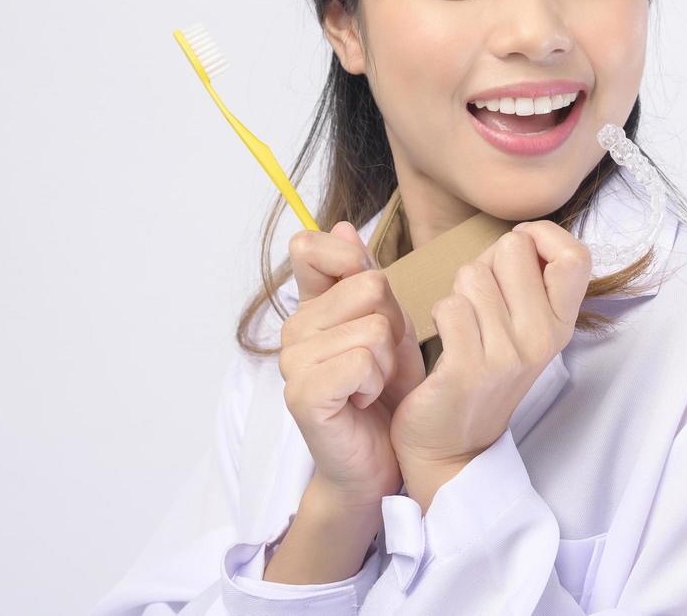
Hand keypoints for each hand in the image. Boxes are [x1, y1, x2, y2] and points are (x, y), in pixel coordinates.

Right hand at [279, 221, 425, 508]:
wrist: (382, 460)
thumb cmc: (386, 395)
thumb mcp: (389, 326)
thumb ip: (364, 277)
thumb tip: (343, 227)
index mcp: (312, 307)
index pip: (310, 247)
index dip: (351, 261)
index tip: (372, 300)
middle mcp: (295, 329)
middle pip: (369, 286)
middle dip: (393, 325)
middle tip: (380, 361)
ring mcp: (293, 363)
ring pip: (373, 327)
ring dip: (388, 361)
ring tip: (372, 385)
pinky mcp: (304, 395)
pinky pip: (360, 361)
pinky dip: (375, 383)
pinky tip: (362, 401)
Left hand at [388, 221, 591, 486]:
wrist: (453, 447)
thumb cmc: (483, 371)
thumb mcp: (525, 329)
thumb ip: (531, 280)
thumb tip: (523, 234)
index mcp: (562, 324)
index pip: (576, 255)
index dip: (541, 236)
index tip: (520, 251)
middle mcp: (542, 338)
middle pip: (514, 249)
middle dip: (487, 262)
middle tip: (482, 300)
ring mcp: (507, 356)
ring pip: (473, 274)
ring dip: (459, 292)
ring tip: (464, 324)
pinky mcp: (468, 370)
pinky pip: (449, 307)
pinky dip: (439, 316)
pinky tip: (447, 341)